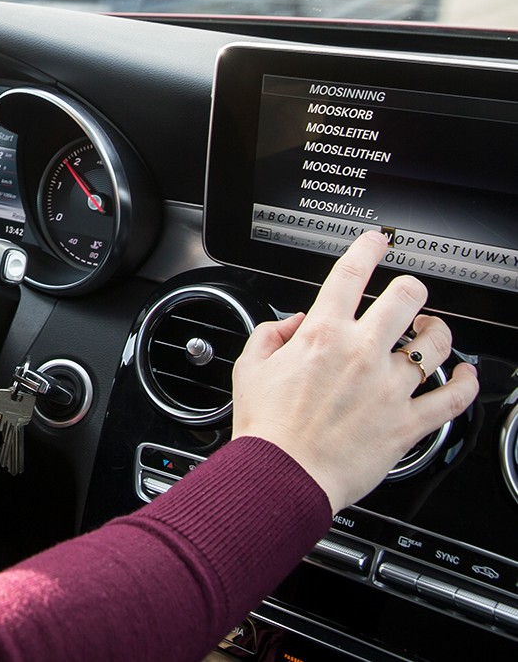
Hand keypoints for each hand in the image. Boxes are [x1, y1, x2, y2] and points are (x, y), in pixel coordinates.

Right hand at [231, 230, 477, 512]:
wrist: (283, 476)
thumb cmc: (266, 429)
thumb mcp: (249, 368)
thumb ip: (271, 334)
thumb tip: (292, 323)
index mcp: (322, 334)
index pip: (351, 274)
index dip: (368, 248)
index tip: (378, 242)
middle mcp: (362, 353)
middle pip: (407, 298)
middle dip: (411, 289)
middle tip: (409, 294)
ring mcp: (390, 387)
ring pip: (437, 345)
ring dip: (438, 333)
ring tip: (434, 332)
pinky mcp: (408, 422)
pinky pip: (453, 399)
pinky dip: (467, 385)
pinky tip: (467, 377)